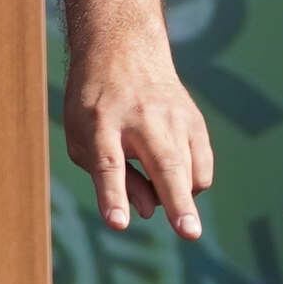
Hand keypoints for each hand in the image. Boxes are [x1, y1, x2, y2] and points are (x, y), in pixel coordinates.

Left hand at [64, 13, 213, 238]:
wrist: (123, 49)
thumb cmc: (95, 103)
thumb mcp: (80, 135)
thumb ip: (106, 175)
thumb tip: (147, 212)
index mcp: (100, 121)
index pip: (108, 163)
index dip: (113, 195)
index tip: (118, 223)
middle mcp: (141, 118)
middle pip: (163, 164)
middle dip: (176, 202)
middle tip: (189, 233)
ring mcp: (174, 118)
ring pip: (188, 172)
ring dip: (177, 198)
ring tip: (154, 188)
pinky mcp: (196, 122)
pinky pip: (202, 168)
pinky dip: (190, 185)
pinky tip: (171, 177)